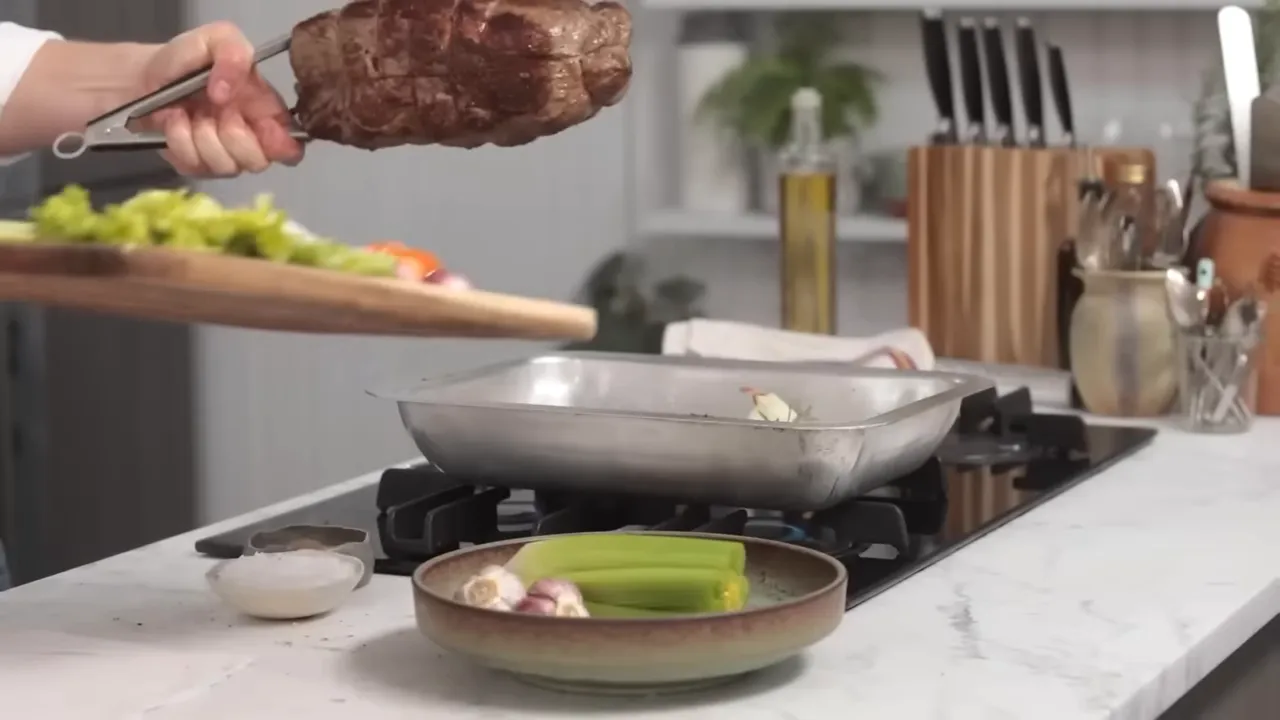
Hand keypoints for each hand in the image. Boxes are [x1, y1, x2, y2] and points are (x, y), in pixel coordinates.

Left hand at [139, 22, 302, 176]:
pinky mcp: (197, 167)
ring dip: (202, 136)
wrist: (144, 77)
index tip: (258, 126)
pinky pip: (196, 167)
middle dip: (233, 135)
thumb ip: (234, 54)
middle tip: (215, 109)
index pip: (291, 146)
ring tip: (188, 112)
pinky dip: (179, 141)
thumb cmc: (187, 59)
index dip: (280, 144)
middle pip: (258, 162)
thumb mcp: (217, 38)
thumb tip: (227, 93)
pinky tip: (175, 122)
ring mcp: (224, 157)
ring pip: (226, 166)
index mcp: (266, 113)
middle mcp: (251, 140)